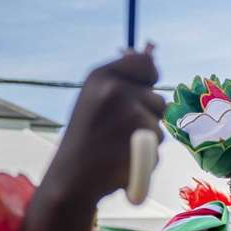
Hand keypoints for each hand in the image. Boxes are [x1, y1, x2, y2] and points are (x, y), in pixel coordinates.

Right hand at [42, 48, 166, 205]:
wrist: (72, 179)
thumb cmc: (86, 138)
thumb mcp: (95, 99)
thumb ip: (121, 80)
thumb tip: (149, 50)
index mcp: (101, 76)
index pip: (145, 65)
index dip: (149, 80)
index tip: (140, 93)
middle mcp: (116, 91)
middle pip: (158, 99)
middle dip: (147, 117)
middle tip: (117, 131)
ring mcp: (131, 117)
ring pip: (159, 126)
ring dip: (147, 138)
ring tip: (118, 147)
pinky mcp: (143, 143)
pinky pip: (159, 148)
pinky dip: (147, 158)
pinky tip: (123, 162)